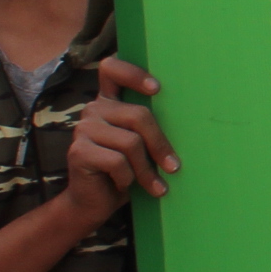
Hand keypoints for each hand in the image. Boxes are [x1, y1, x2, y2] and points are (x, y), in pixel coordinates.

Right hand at [65, 55, 178, 223]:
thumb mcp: (142, 144)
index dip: (134, 73)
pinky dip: (128, 178)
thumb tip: (191, 118)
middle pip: (138, 115)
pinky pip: (117, 161)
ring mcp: (83, 129)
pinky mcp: (78, 151)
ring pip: (131, 142)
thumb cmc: (126, 171)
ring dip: (146, 170)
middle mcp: (93, 109)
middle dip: (160, 145)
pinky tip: (124, 186)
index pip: (112, 69)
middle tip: (174, 167)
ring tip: (153, 184)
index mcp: (109, 101)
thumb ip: (149, 126)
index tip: (157, 89)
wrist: (94, 202)